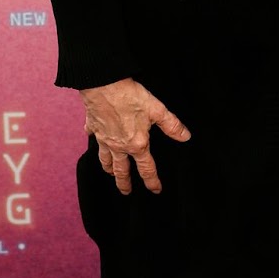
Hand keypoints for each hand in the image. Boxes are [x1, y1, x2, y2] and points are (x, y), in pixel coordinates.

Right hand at [79, 78, 190, 194]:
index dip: (152, 181)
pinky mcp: (93, 127)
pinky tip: (96, 139)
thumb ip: (172, 125)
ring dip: (109, 169)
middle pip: (121, 171)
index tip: (156, 190)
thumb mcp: (157, 110)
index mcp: (137, 144)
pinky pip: (93, 138)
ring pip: (105, 160)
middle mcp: (119, 146)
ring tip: (111, 174)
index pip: (147, 169)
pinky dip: (95, 141)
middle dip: (124, 183)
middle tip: (126, 192)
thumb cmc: (130, 96)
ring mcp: (104, 138)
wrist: (103, 84)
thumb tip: (185, 137)